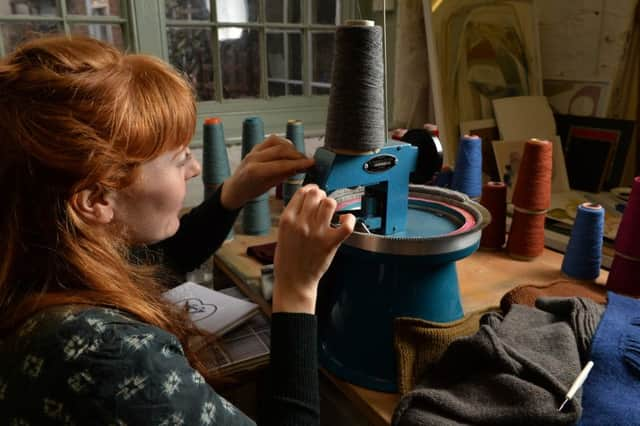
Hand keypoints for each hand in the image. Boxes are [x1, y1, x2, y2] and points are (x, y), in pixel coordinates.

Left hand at [220, 135, 313, 209]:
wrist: (235, 188)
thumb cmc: (251, 191)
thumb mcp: (269, 186)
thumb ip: (284, 175)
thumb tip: (301, 167)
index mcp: (255, 172)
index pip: (282, 164)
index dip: (299, 163)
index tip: (312, 163)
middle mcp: (254, 158)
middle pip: (281, 150)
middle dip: (297, 155)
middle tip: (308, 161)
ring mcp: (254, 150)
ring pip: (277, 141)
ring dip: (291, 147)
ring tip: (299, 156)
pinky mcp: (255, 147)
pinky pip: (272, 140)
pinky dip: (283, 143)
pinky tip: (289, 150)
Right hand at [272, 184, 355, 313]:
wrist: (293, 280)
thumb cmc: (287, 259)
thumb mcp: (282, 233)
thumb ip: (293, 216)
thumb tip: (306, 200)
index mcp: (287, 219)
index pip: (302, 192)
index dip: (311, 189)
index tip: (314, 192)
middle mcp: (301, 223)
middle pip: (316, 194)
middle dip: (321, 196)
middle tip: (323, 204)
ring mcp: (317, 233)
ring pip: (330, 203)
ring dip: (332, 205)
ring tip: (331, 213)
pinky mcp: (330, 243)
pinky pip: (346, 225)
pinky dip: (349, 219)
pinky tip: (344, 220)